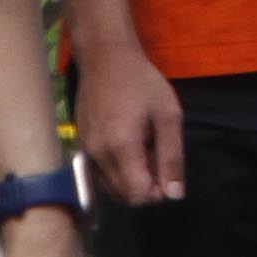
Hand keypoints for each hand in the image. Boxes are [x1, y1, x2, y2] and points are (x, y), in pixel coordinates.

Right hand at [75, 42, 186, 207]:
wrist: (105, 59)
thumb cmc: (142, 83)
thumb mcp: (168, 116)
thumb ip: (172, 157)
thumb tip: (175, 195)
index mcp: (121, 147)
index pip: (138, 196)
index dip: (159, 192)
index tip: (168, 169)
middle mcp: (98, 155)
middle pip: (125, 197)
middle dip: (146, 186)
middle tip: (158, 155)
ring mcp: (86, 151)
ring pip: (112, 188)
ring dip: (132, 179)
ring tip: (144, 147)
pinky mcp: (81, 146)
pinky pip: (101, 173)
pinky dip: (118, 169)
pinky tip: (128, 143)